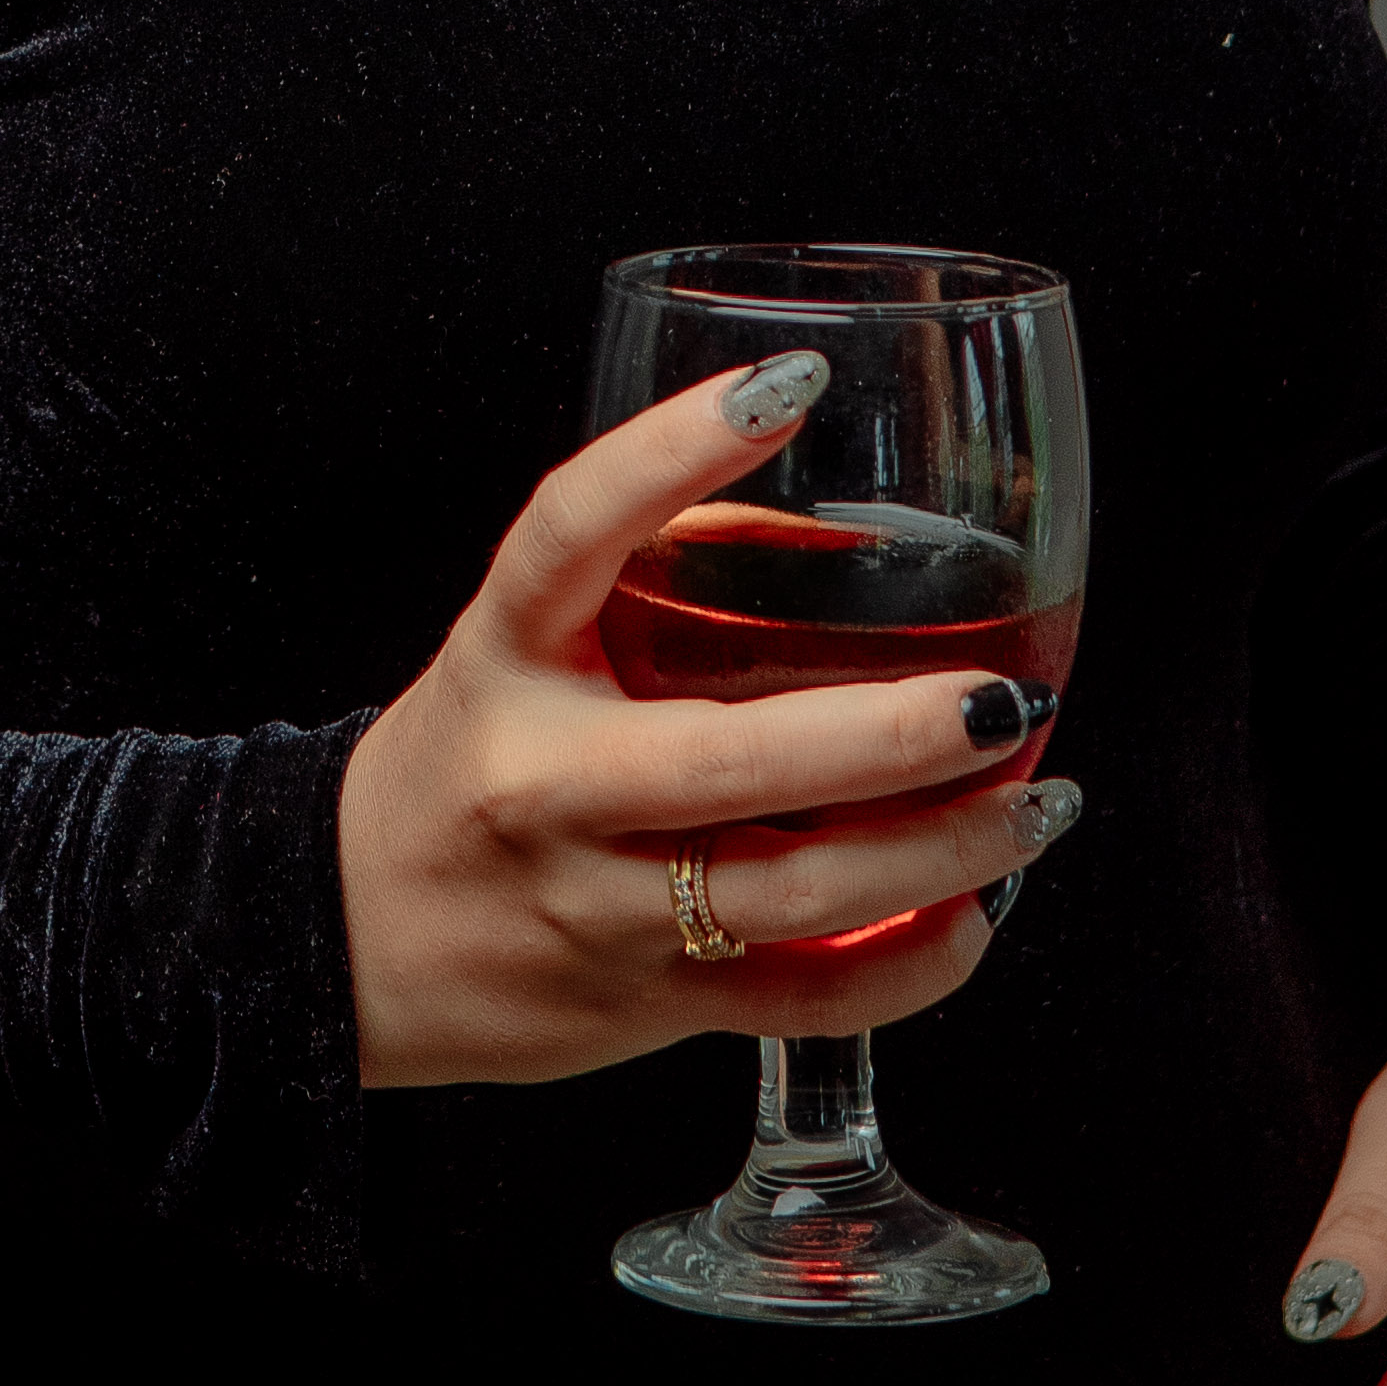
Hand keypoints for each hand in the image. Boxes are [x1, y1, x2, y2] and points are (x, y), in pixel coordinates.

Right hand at [337, 361, 1079, 1091]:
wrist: (349, 936)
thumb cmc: (465, 767)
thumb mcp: (518, 647)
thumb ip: (647, 579)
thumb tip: (826, 530)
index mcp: (506, 659)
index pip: (572, 531)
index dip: (671, 450)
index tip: (786, 382)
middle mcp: (546, 784)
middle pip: (732, 761)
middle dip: (898, 732)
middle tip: (1005, 695)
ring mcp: (599, 905)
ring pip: (794, 895)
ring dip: (944, 850)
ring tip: (1037, 799)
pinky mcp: (647, 1003)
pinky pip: (803, 1000)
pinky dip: (911, 964)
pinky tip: (976, 913)